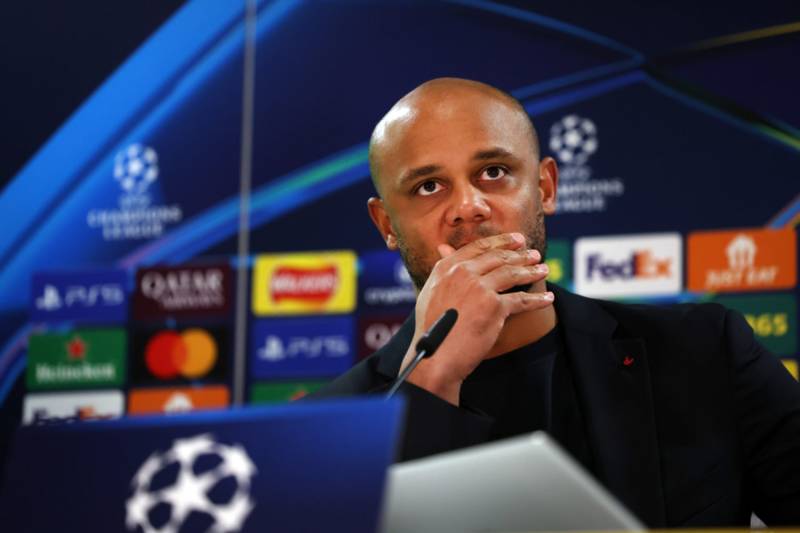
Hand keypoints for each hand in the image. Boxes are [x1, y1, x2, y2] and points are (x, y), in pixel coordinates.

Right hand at [401, 232, 552, 404]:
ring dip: (532, 271)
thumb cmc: (431, 328)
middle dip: (521, 255)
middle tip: (535, 254)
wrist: (435, 356)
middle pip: (499, 258)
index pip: (479, 247)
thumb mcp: (431, 291)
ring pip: (512, 274)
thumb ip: (443, 269)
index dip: (501, 241)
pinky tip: (547, 299)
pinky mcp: (494, 307)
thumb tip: (443, 247)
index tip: (517, 239)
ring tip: (544, 270)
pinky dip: (537, 300)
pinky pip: (521, 300)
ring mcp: (479, 288)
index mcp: (446, 267)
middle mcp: (462, 273)